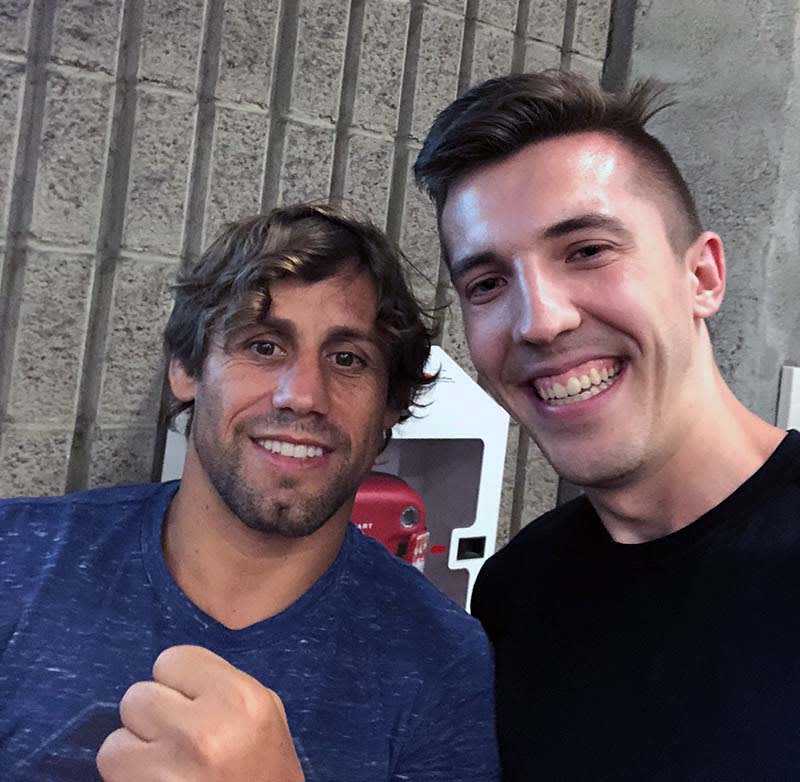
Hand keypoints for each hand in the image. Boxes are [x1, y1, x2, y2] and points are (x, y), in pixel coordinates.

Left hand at [97, 645, 303, 781]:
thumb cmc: (268, 771)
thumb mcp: (265, 713)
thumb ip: (222, 685)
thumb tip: (176, 677)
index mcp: (239, 699)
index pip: (172, 660)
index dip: (177, 681)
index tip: (189, 702)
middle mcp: (204, 729)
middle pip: (137, 696)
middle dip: (152, 716)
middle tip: (174, 737)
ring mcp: (172, 770)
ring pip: (115, 739)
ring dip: (134, 751)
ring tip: (162, 764)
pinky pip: (111, 773)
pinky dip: (127, 776)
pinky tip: (154, 780)